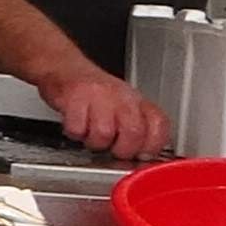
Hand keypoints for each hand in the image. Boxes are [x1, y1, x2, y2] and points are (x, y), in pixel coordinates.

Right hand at [38, 65, 170, 160]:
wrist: (66, 69)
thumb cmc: (97, 94)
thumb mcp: (126, 107)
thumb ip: (139, 131)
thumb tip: (145, 156)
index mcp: (139, 101)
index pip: (159, 125)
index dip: (152, 145)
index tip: (142, 154)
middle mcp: (122, 97)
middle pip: (134, 133)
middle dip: (121, 150)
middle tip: (113, 148)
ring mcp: (100, 96)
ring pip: (104, 134)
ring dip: (94, 142)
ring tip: (91, 134)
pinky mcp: (75, 97)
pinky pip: (77, 128)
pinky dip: (75, 133)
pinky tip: (77, 126)